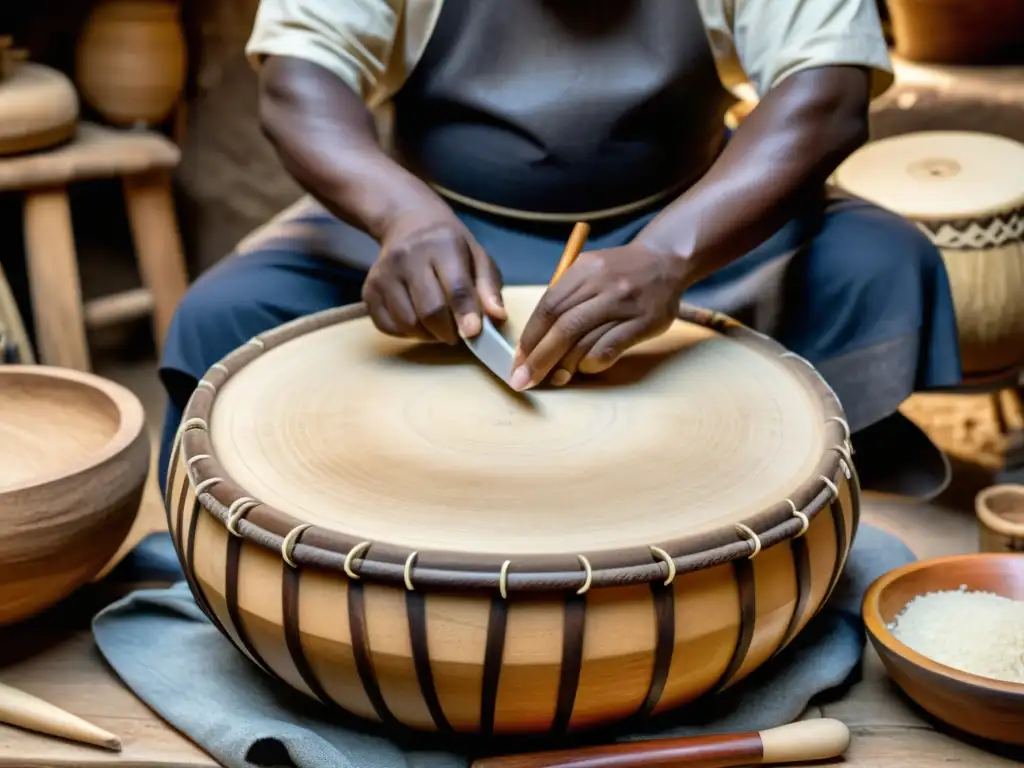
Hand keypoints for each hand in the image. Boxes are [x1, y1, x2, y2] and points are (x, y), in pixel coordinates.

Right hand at [362, 209, 505, 342]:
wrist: (407, 223)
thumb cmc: (450, 246)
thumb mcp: (477, 256)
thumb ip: (489, 287)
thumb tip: (497, 316)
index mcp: (441, 245)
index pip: (455, 287)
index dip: (465, 314)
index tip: (473, 334)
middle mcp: (407, 257)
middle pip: (429, 310)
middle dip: (448, 331)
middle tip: (457, 333)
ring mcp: (383, 274)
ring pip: (407, 322)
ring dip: (427, 335)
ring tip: (438, 327)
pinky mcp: (368, 289)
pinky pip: (386, 326)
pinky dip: (405, 333)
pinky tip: (417, 322)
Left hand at [510, 242, 691, 389]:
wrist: (667, 260)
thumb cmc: (619, 271)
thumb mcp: (589, 270)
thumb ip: (564, 298)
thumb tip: (534, 340)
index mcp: (583, 271)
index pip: (548, 308)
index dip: (529, 337)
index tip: (517, 360)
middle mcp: (603, 285)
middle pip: (562, 328)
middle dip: (538, 358)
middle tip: (523, 380)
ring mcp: (624, 304)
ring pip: (584, 341)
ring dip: (564, 365)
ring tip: (554, 378)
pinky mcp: (643, 322)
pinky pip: (609, 349)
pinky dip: (591, 364)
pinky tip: (585, 368)